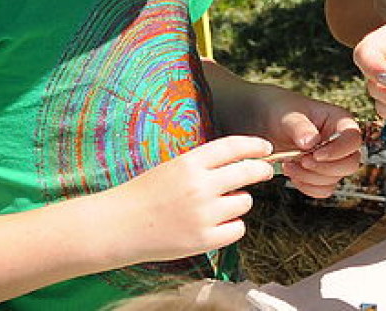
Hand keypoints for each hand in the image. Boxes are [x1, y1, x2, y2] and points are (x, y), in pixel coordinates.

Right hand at [115, 136, 274, 263]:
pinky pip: (238, 229)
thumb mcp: (174, 167)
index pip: (233, 146)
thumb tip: (241, 161)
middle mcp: (200, 186)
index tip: (266, 147)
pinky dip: (231, 226)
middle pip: (247, 172)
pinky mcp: (204, 240)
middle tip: (266, 171)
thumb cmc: (145, 194)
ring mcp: (203, 214)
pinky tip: (217, 224)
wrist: (119, 226)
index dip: (254, 145)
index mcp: (190, 163)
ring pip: (245, 202)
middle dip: (261, 170)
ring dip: (239, 202)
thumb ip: (204, 164)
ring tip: (219, 206)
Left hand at [246, 87, 362, 198]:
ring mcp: (332, 160)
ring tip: (289, 165)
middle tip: (301, 161)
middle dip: (324, 168)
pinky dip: (308, 187)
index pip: (353, 139)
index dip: (339, 151)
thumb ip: (300, 127)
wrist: (266, 122)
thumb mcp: (289, 115)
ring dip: (311, 178)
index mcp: (339, 121)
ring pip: (335, 179)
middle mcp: (340, 142)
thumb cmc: (281, 111)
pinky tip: (292, 173)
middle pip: (350, 164)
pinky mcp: (321, 174)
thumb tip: (311, 143)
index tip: (315, 154)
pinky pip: (323, 190)